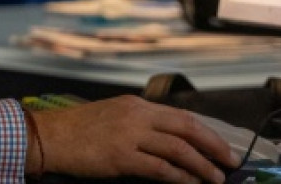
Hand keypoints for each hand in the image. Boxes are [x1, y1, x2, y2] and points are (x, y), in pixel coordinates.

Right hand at [33, 97, 233, 183]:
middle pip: (187, 129)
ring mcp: (129, 135)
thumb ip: (141, 124)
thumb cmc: (78, 130)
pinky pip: (159, 168)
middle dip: (213, 146)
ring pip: (178, 149)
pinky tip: (189, 183)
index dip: (207, 133)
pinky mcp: (121, 156)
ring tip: (215, 178)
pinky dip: (179, 177)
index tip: (222, 147)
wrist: (50, 136)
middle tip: (230, 162)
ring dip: (202, 166)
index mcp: (136, 105)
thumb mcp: (114, 116)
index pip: (181, 116)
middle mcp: (136, 115)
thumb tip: (172, 142)